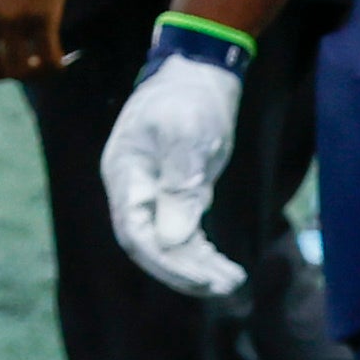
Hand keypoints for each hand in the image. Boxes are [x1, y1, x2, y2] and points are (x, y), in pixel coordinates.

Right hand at [100, 53, 247, 297]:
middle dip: (182, 271)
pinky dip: (201, 252)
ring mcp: (152, 193)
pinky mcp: (175, 193)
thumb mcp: (188, 138)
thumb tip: (172, 241)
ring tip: (233, 281)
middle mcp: (133, 189)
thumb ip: (179, 188)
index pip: (135, 231)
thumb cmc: (189, 99)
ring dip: (197, 266)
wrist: (197, 73)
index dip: (165, 262)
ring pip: (167, 244)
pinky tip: (226, 267)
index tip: (202, 278)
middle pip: (147, 245)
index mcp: (126, 174)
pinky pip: (182, 233)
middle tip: (223, 285)